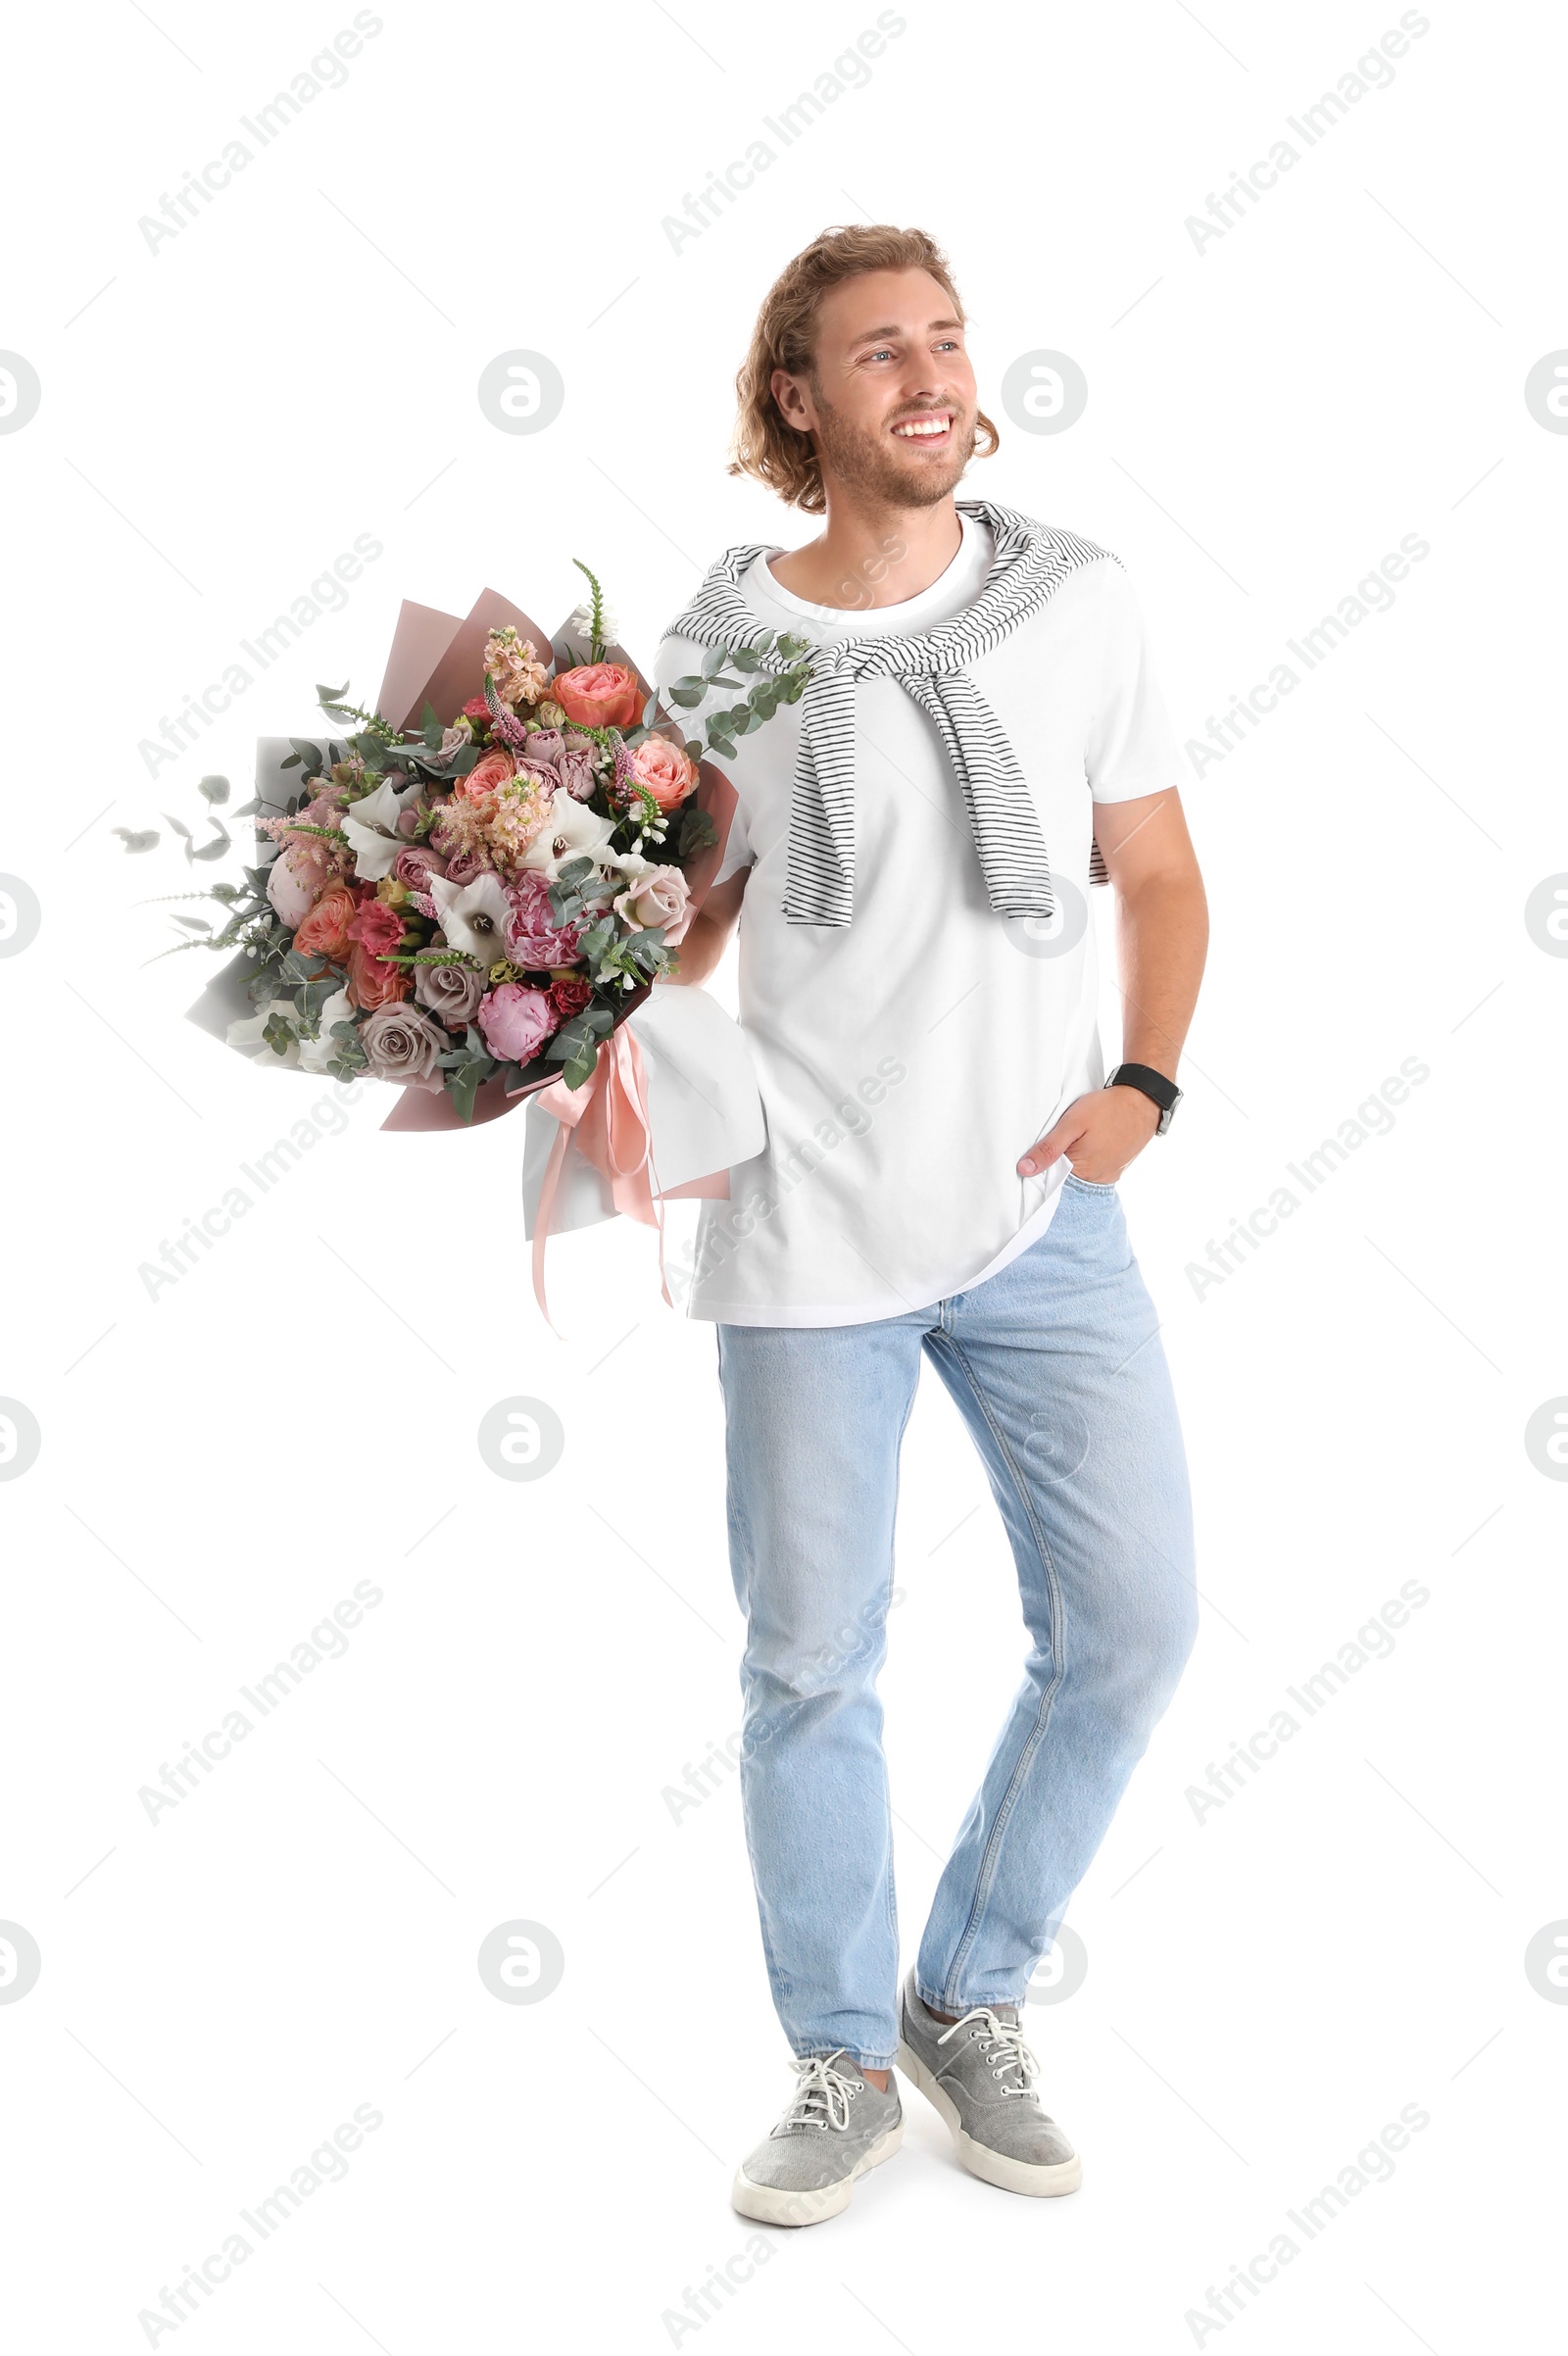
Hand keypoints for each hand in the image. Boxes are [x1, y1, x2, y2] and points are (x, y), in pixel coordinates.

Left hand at [1017, 1086, 1159, 1184]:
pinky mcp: (1118, 1166)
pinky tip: (1089, 1143)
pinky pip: (1096, 1168)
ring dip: (1075, 1160)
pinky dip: (1089, 1158)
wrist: (1143, 1100)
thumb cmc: (1107, 1109)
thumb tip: (1025, 1170)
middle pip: (1067, 1178)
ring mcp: (1110, 1174)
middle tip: (1060, 1140)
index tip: (1037, 1155)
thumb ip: (1049, 1148)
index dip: (1042, 1168)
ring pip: (1082, 1173)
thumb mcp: (1072, 1124)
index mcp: (1082, 1171)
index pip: (1052, 1180)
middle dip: (1059, 1164)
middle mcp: (1097, 1179)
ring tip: (1077, 1139)